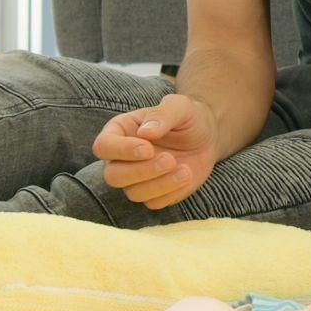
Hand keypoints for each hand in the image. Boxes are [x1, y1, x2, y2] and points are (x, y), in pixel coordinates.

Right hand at [91, 92, 218, 210]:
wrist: (207, 135)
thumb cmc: (187, 117)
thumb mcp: (178, 107)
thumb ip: (162, 115)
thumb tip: (145, 132)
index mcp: (119, 132)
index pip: (104, 146)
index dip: (122, 151)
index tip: (148, 149)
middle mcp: (121, 158)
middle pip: (113, 176)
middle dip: (141, 171)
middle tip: (169, 160)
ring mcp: (136, 179)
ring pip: (133, 193)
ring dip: (160, 184)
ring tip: (185, 170)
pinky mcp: (153, 194)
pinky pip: (153, 203)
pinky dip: (171, 193)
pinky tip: (186, 177)